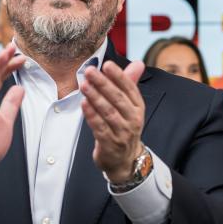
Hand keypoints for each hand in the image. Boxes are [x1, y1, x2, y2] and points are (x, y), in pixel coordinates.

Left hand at [79, 60, 147, 181]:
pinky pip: (99, 127)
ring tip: (84, 85)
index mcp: (138, 107)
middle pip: (118, 99)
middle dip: (103, 83)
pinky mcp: (110, 143)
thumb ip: (130, 84)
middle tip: (90, 71)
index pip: (129, 88)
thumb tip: (138, 63)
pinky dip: (91, 115)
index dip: (118, 76)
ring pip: (108, 112)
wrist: (124, 160)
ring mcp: (122, 132)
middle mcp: (133, 119)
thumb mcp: (130, 107)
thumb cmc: (124, 127)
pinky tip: (84, 104)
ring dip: (95, 97)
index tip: (107, 64)